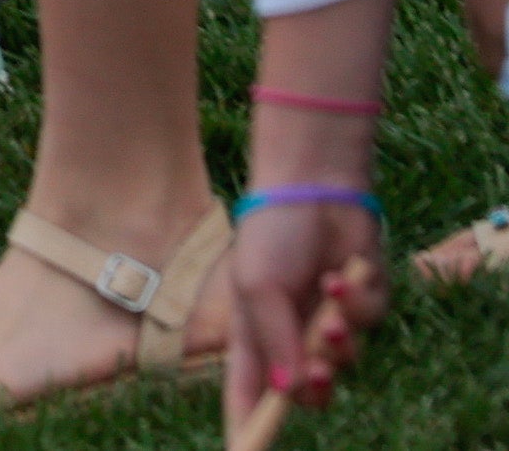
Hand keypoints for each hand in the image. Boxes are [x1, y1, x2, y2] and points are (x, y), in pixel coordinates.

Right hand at [227, 215, 384, 424]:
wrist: (316, 187)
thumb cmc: (272, 233)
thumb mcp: (257, 287)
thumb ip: (275, 341)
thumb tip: (288, 393)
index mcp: (254, 334)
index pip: (248, 397)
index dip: (247, 430)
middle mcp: (293, 336)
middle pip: (306, 394)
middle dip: (313, 389)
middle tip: (316, 376)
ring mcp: (329, 323)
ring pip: (342, 365)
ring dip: (337, 345)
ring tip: (330, 316)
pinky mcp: (362, 308)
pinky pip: (366, 328)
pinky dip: (355, 306)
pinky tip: (340, 276)